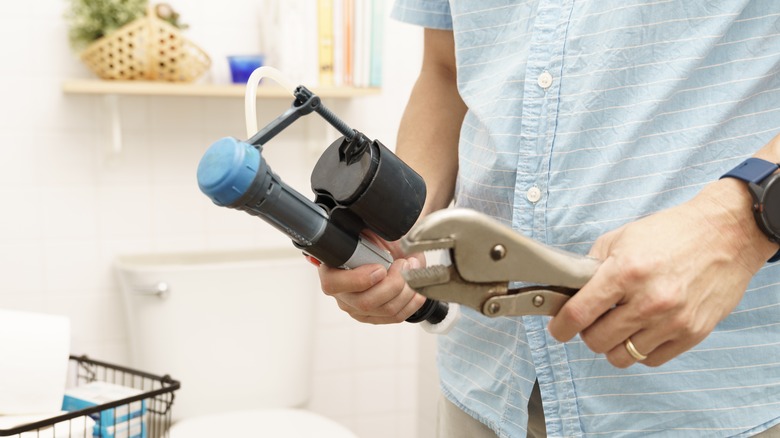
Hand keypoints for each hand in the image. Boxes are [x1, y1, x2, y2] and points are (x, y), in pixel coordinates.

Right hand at [314, 233, 427, 323]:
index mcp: (331, 271)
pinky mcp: (377, 317)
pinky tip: (416, 287)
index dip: (359, 279)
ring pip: (386, 310)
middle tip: (404, 264)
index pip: (334, 284)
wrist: (392, 249)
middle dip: (393, 283)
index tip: (381, 267)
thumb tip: (373, 224)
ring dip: (407, 289)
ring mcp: (359, 309)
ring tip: (412, 269)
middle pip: (366, 302)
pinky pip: (397, 316)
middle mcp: (342, 294)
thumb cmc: (378, 239)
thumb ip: (366, 229)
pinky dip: (412, 301)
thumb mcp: (370, 229)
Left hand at [547, 180, 773, 366]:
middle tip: (592, 320)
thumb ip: (592, 267)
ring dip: (612, 344)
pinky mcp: (692, 334)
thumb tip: (570, 292)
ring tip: (618, 326)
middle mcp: (649, 300)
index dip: (561, 327)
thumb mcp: (621, 238)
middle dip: (587, 332)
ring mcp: (672, 321)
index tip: (557, 329)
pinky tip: (641, 330)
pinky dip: (639, 350)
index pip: (579, 313)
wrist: (726, 234)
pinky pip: (651, 359)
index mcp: (626, 272)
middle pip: (597, 340)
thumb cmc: (672, 233)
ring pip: (622, 356)